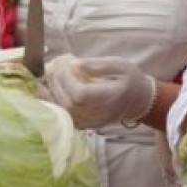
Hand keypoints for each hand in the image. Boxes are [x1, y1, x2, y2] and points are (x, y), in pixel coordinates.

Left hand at [42, 55, 156, 128]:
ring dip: (50, 88)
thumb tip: (73, 64)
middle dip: (56, 80)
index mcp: (109, 98)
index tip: (67, 62)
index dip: (68, 78)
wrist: (137, 101)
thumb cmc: (130, 80)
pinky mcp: (81, 123)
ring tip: (50, 72)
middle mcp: (97, 114)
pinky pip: (61, 113)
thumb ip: (96, 65)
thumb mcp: (119, 65)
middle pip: (67, 102)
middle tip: (54, 63)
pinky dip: (51, 98)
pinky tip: (49, 85)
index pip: (81, 94)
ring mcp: (88, 122)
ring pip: (61, 109)